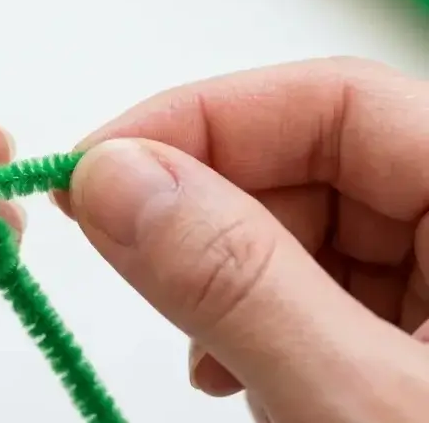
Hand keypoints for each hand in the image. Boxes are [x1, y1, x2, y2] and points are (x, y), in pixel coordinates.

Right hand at [54, 57, 428, 421]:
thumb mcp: (356, 399)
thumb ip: (237, 281)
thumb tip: (114, 176)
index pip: (339, 100)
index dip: (205, 118)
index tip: (97, 167)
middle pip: (320, 168)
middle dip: (207, 214)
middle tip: (122, 253)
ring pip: (314, 237)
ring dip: (229, 281)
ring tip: (203, 353)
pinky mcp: (428, 351)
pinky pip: (331, 301)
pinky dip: (265, 328)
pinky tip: (242, 376)